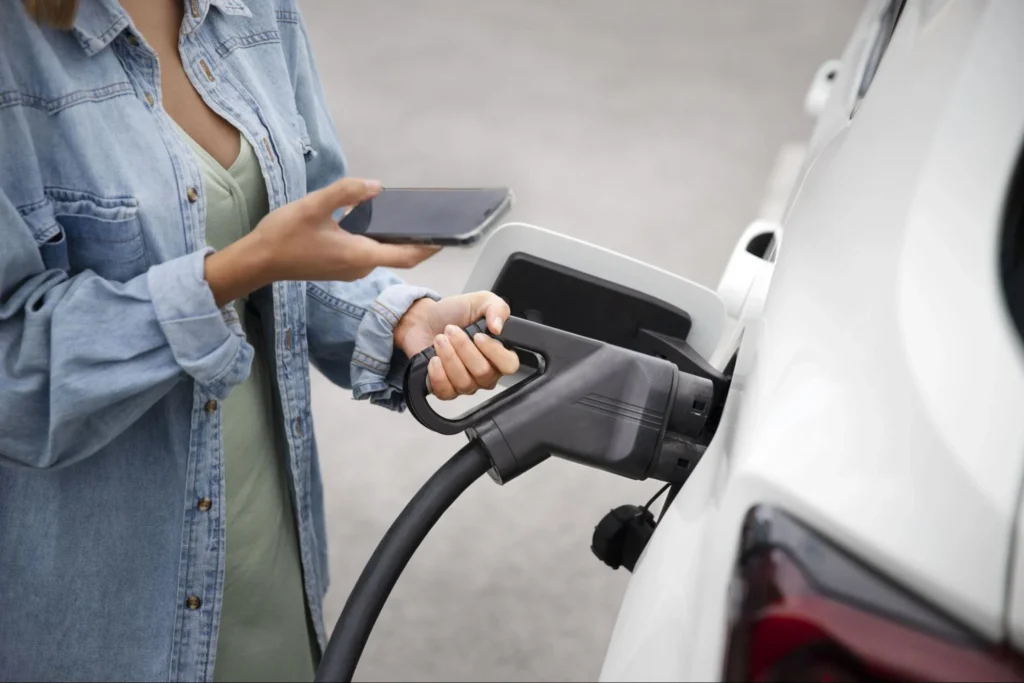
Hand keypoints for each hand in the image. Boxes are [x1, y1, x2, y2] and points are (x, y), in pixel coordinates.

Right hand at [205, 178, 437, 306]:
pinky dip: (378, 238)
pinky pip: (368, 252)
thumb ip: (345, 193)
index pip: (407, 255)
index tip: (449, 235)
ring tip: (408, 213)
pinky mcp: (340, 266)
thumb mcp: (313, 206)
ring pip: (382, 252)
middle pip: (398, 253)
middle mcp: (360, 267)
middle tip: (431, 215)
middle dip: (416, 237)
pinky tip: (374, 218)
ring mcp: (350, 269)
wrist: (258, 261)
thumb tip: (375, 187)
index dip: (431, 246)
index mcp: (360, 255)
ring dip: (396, 236)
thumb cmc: (283, 236)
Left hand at [394, 292, 520, 399]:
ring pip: (464, 383)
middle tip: (451, 331)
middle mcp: (485, 372)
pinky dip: (438, 374)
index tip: (478, 336)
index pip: (510, 365)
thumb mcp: (480, 301)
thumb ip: (497, 308)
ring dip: (449, 357)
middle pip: (484, 373)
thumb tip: (498, 327)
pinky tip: (434, 359)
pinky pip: (447, 392)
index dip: (495, 352)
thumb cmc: (452, 314)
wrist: (423, 320)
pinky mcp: (445, 390)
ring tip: (440, 340)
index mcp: (498, 353)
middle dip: (464, 348)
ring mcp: (466, 384)